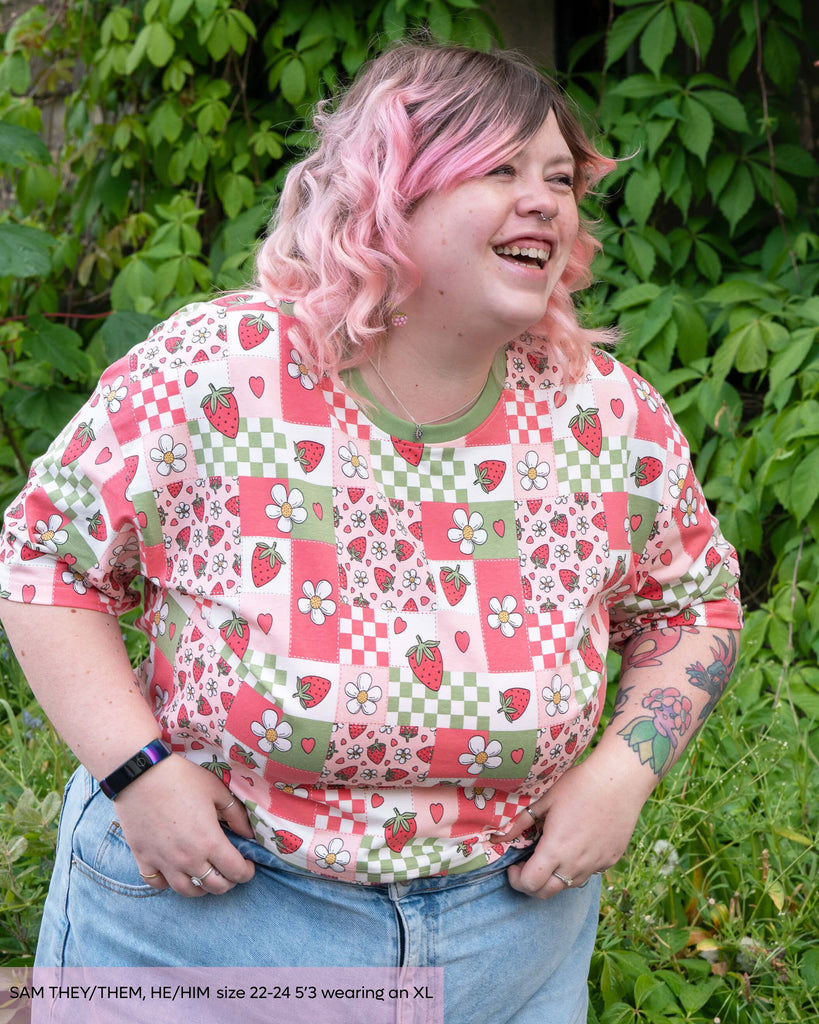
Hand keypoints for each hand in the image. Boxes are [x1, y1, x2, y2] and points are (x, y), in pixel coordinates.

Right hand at [114, 754, 255, 896]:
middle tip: (230, 870)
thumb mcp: (217, 790)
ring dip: (201, 888)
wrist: (140, 775)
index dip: (247, 872)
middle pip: (215, 886)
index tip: (248, 866)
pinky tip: (175, 872)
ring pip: (187, 891)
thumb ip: (236, 815)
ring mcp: (164, 862)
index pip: (236, 871)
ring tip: (206, 876)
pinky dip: (168, 883)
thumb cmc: (181, 779)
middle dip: (229, 882)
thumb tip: (249, 834)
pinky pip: (157, 884)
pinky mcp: (143, 859)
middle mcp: (188, 859)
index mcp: (209, 842)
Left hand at [498, 751, 651, 898]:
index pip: (530, 884)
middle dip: (531, 886)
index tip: (513, 865)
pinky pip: (588, 873)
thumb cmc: (579, 785)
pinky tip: (575, 846)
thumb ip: (520, 823)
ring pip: (569, 885)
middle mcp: (576, 864)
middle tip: (526, 867)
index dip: (516, 879)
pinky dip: (576, 867)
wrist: (619, 781)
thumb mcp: (545, 801)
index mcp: (555, 849)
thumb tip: (498, 837)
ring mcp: (596, 865)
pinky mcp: (610, 860)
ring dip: (554, 877)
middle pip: (547, 893)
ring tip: (551, 854)